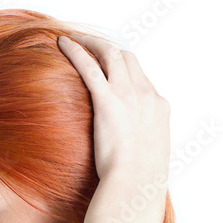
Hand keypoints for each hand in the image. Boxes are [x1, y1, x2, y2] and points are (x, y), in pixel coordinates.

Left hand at [57, 32, 169, 185]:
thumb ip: (140, 142)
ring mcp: (129, 95)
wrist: (136, 184)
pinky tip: (62, 43)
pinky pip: (89, 66)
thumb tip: (128, 149)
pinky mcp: (108, 101)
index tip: (107, 66)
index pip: (141, 76)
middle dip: (108, 48)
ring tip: (74, 38)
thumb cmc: (139, 179)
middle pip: (128, 58)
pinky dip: (76, 51)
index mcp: (159, 107)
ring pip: (111, 54)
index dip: (123, 68)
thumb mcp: (148, 156)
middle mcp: (147, 95)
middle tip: (89, 45)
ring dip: (92, 42)